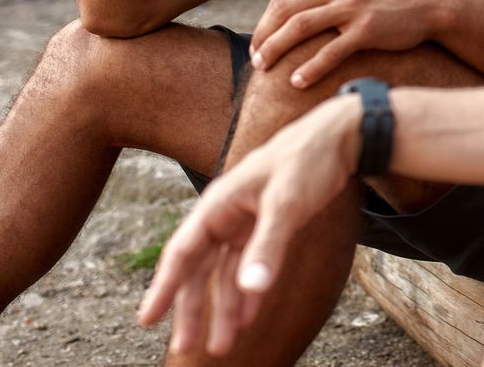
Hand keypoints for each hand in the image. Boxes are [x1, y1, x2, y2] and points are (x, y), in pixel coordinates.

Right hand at [137, 96, 360, 356]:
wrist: (337, 138)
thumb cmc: (307, 161)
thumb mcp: (288, 203)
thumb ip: (269, 246)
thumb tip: (252, 289)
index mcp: (219, 205)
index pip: (182, 252)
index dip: (164, 287)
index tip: (147, 319)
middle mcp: (224, 214)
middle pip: (199, 269)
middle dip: (192, 308)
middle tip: (184, 347)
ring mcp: (243, 221)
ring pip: (223, 272)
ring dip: (223, 307)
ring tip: (222, 345)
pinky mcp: (263, 225)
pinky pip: (246, 265)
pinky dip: (247, 291)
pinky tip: (249, 316)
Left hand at [250, 0, 451, 87]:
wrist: (432, 2)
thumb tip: (295, 4)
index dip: (264, 22)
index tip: (258, 42)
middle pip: (284, 10)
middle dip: (263, 36)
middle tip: (255, 60)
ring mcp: (353, 5)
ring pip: (300, 26)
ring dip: (276, 49)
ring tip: (263, 69)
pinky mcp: (368, 28)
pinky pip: (331, 50)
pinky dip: (311, 67)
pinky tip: (297, 82)